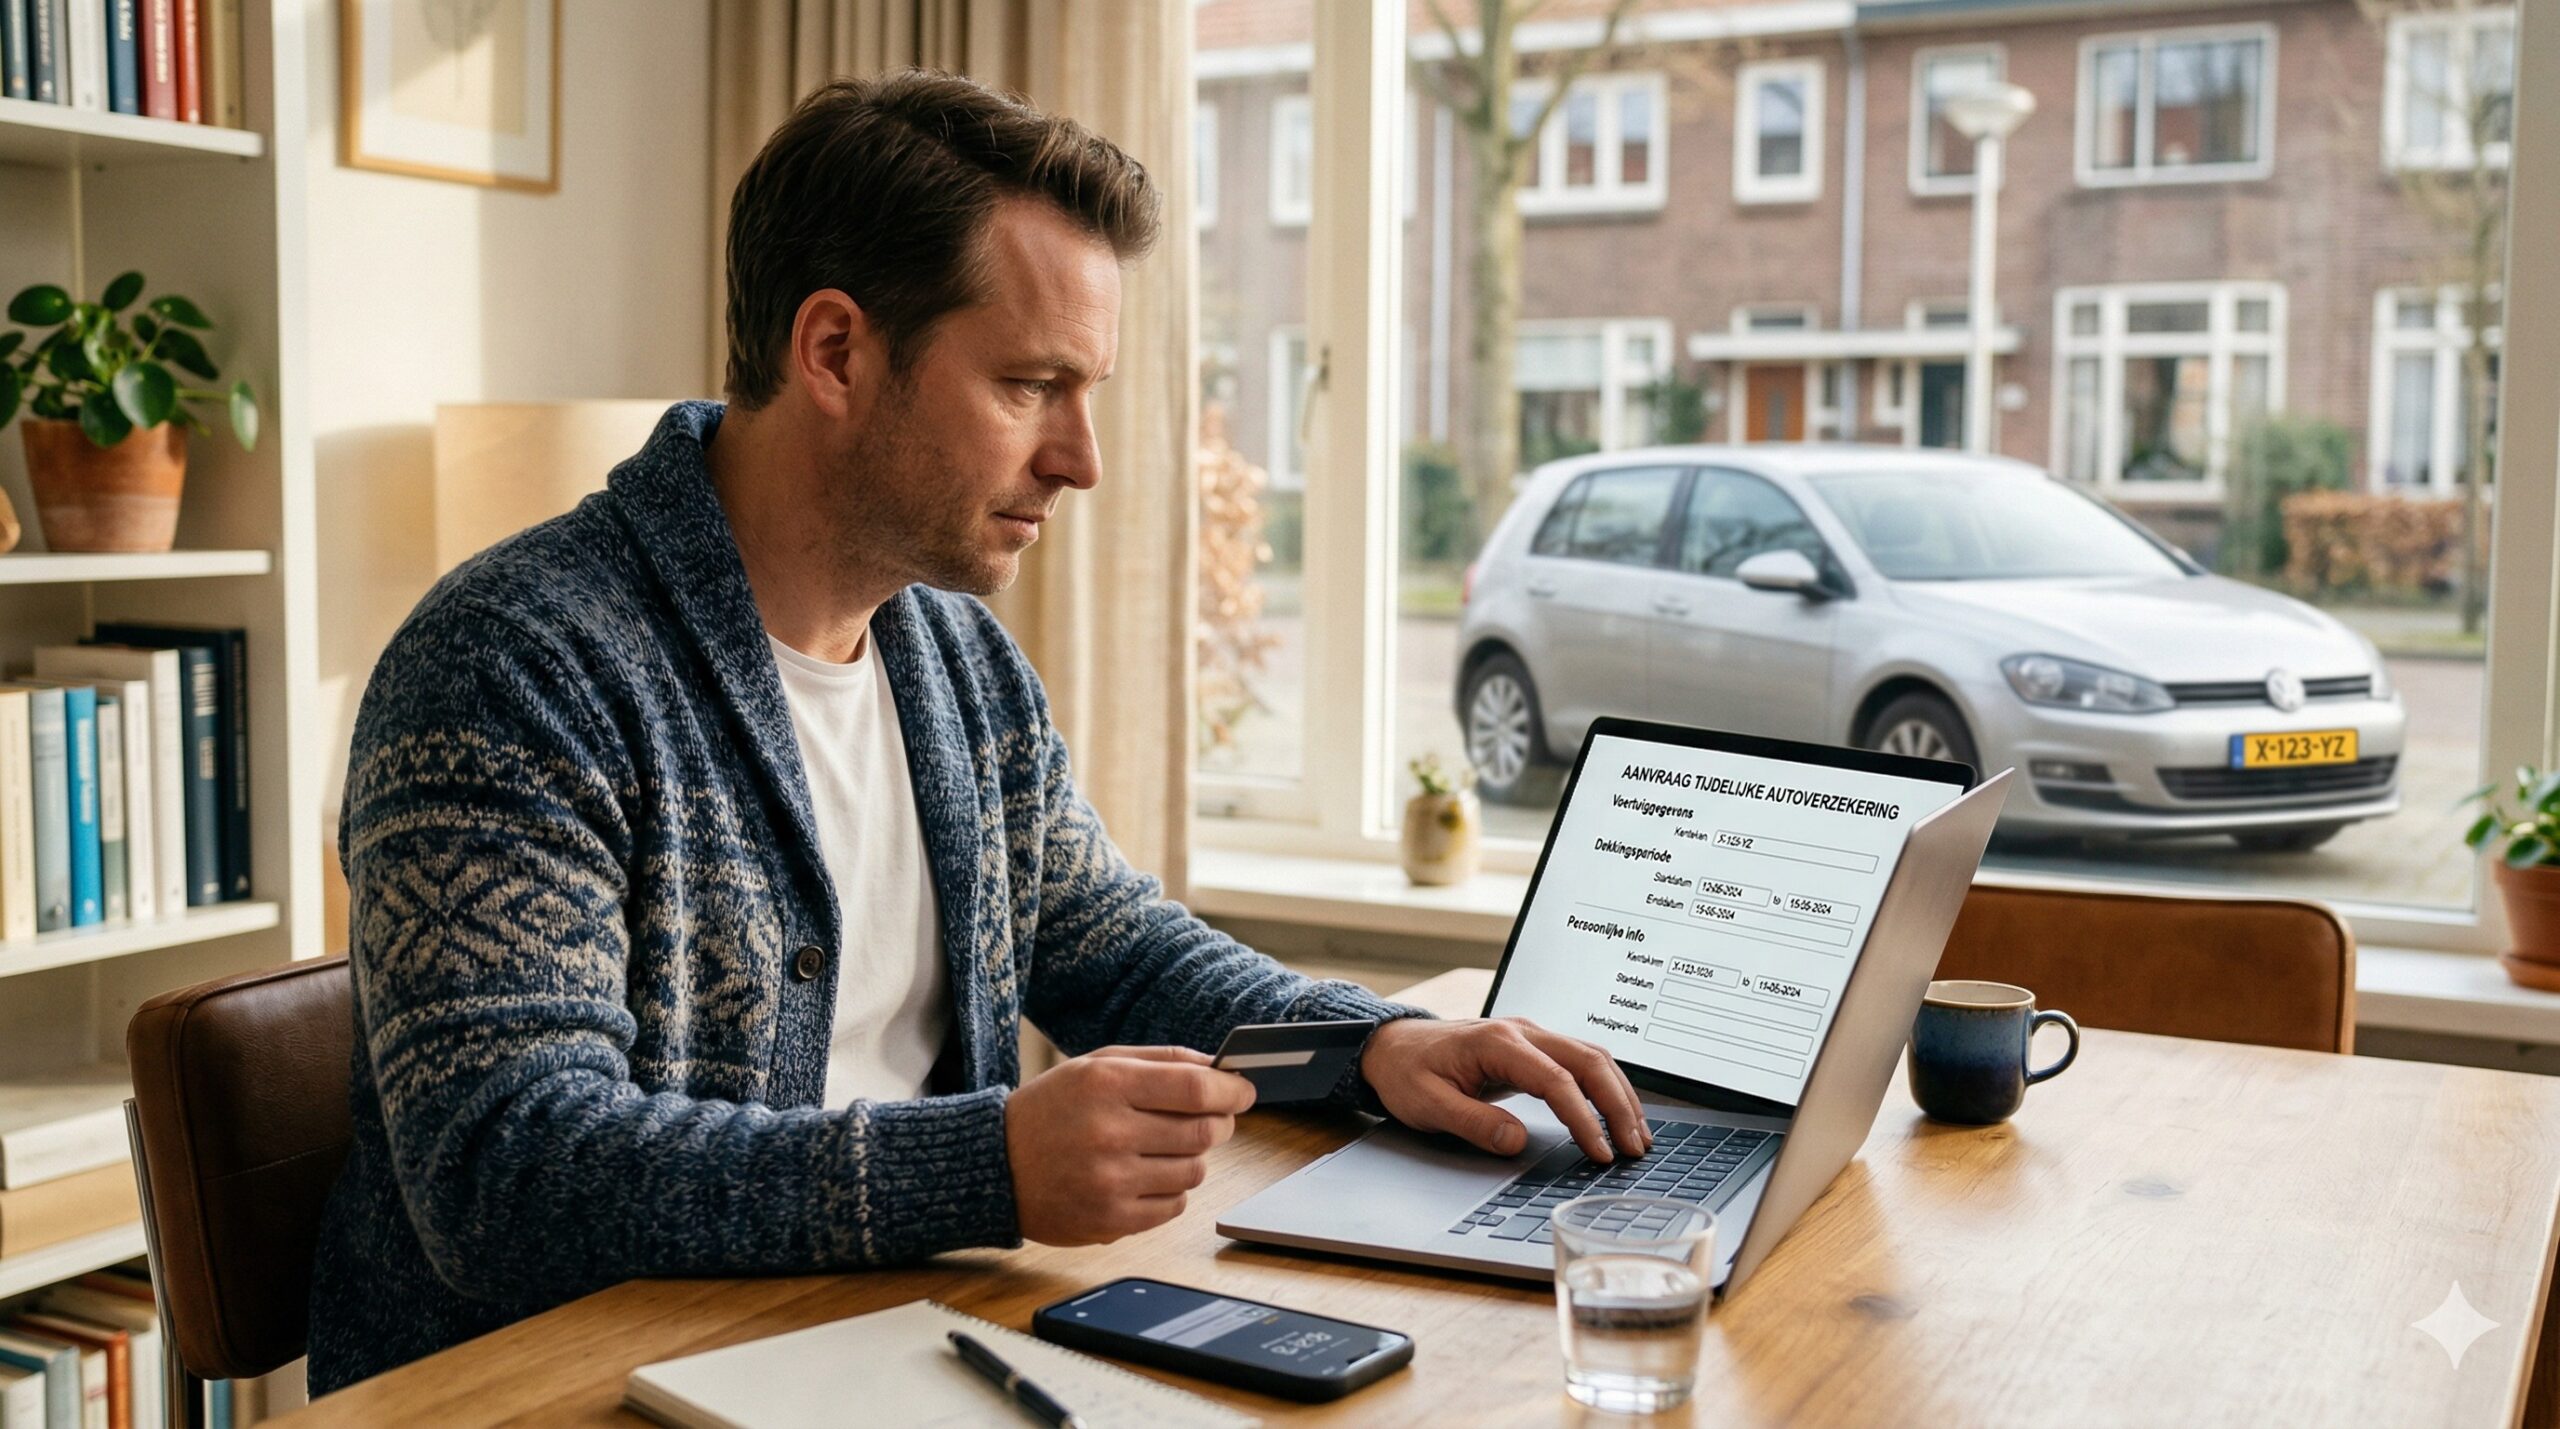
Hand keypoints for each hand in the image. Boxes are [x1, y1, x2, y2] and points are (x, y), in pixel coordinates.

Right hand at [1005, 1046, 1256, 1245]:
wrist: (996, 1166)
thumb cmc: (1051, 1109)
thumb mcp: (1096, 1064)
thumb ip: (1161, 1059)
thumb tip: (1220, 1067)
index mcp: (1107, 1085)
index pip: (1196, 1087)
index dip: (1232, 1090)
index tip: (1244, 1091)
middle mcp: (1109, 1133)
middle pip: (1204, 1131)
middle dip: (1219, 1122)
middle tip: (1212, 1118)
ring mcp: (1110, 1181)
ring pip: (1195, 1170)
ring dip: (1192, 1157)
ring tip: (1164, 1147)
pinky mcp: (1111, 1220)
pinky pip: (1175, 1205)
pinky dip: (1172, 1189)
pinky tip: (1146, 1175)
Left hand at [1357, 1017, 1649, 1162]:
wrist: (1390, 1045)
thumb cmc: (1406, 1072)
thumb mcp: (1427, 1104)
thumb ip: (1473, 1122)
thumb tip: (1517, 1141)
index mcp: (1497, 1042)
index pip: (1556, 1079)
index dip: (1584, 1118)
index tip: (1599, 1152)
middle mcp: (1522, 1031)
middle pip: (1588, 1060)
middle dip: (1618, 1105)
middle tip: (1635, 1147)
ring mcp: (1530, 1035)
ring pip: (1592, 1057)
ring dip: (1619, 1095)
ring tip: (1637, 1136)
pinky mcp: (1533, 1046)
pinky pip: (1580, 1061)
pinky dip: (1605, 1087)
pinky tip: (1616, 1113)